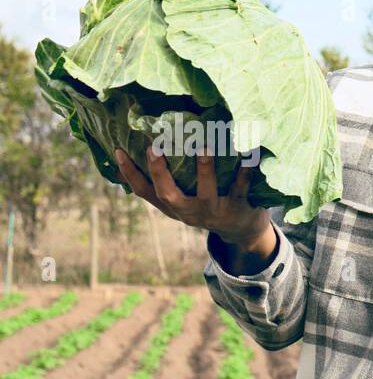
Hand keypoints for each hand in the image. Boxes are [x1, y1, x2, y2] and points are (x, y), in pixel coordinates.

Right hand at [114, 144, 269, 247]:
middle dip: (160, 173)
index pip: (144, 192)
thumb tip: (141, 149)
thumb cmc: (208, 205)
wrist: (242, 232)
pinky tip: (248, 156)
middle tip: (154, 148)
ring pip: (205, 193)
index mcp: (173, 207)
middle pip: (168, 195)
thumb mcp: (184, 199)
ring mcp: (213, 212)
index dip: (129, 174)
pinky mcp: (237, 209)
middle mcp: (189, 212)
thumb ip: (168, 181)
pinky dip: (244, 174)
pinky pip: (240, 190)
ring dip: (204, 170)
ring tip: (204, 147)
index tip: (118, 150)